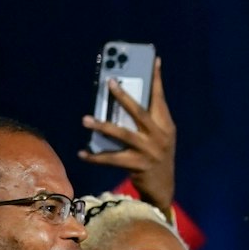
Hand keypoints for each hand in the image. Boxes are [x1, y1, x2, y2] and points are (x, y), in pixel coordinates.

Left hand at [78, 57, 177, 211]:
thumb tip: (125, 101)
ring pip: (122, 135)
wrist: (164, 189)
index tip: (153, 60)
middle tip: (109, 82)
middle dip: (123, 96)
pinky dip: (96, 156)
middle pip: (139, 112)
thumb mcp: (159, 137)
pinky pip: (112, 159)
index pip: (160, 98)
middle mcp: (159, 136)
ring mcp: (149, 151)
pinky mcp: (137, 166)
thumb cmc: (157, 158)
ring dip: (102, 126)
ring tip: (85, 119)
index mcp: (166, 126)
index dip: (157, 79)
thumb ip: (148, 120)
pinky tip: (82, 153)